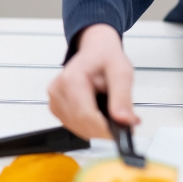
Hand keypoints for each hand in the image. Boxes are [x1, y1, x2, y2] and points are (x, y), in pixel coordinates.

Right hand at [47, 24, 136, 138]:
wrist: (96, 49)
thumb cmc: (106, 57)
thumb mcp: (122, 72)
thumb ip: (122, 97)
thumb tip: (125, 120)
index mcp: (71, 79)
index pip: (85, 114)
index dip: (105, 128)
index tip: (124, 132)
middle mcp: (57, 90)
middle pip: (80, 123)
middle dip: (105, 129)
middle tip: (128, 124)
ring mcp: (54, 100)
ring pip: (77, 127)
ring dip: (98, 129)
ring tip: (117, 117)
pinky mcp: (56, 107)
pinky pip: (74, 125)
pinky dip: (90, 126)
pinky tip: (103, 117)